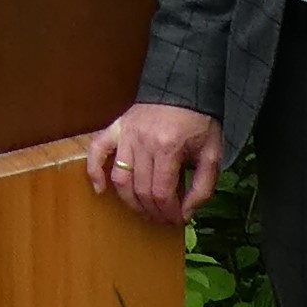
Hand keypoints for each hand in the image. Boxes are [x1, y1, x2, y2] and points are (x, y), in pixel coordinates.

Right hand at [86, 100, 223, 226]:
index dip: (169, 213)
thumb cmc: (199, 121)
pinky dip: (94, 171)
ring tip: (143, 211)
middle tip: (164, 219)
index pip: (161, 192)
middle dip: (153, 212)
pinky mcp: (117, 127)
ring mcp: (126, 134)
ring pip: (120, 178)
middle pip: (141, 190)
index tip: (178, 220)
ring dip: (130, 201)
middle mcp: (143, 141)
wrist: (184, 87)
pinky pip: (97, 151)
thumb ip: (203, 186)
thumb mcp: (212, 154)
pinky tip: (100, 190)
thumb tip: (186, 213)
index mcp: (168, 146)